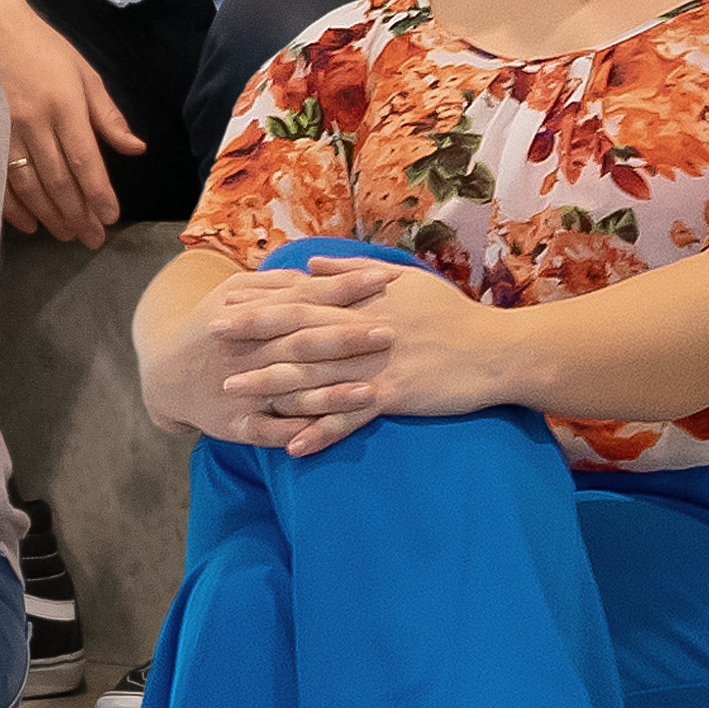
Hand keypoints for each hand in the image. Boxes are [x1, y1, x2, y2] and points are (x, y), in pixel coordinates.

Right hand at [0, 0, 133, 245]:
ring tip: (67, 234)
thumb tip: (135, 149)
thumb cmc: (43, 49)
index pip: (85, 159)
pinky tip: (30, 224)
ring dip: (50, 214)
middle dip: (78, 213)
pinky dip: (13, 207)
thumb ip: (108, 115)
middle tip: (92, 239)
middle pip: (59, 179)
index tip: (110, 218)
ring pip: (29, 184)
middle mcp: (34, 121)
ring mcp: (3, 130)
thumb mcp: (85, 73)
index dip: (98, 193)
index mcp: (64, 104)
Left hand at [196, 255, 505, 455]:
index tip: (224, 305)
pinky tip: (291, 445)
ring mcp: (376, 364)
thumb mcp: (404, 280)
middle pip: (297, 334)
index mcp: (361, 302)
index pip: (302, 300)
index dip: (261, 304)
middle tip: (211, 344)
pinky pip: (349, 417)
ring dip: (272, 386)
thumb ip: (352, 270)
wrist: (497, 350)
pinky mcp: (394, 395)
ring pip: (314, 376)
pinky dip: (320, 431)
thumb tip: (309, 261)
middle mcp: (362, 331)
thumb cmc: (451, 314)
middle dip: (252, 339)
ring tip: (233, 395)